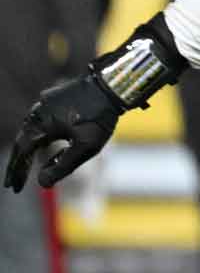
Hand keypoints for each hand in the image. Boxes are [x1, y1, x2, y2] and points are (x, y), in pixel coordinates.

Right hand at [5, 74, 122, 192]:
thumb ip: (63, 166)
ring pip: (32, 131)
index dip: (16, 172)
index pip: (22, 153)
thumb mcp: (85, 146)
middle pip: (23, 142)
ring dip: (29, 150)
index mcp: (40, 124)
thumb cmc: (100, 117)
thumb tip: (42, 183)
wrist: (114, 84)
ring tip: (27, 168)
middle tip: (14, 183)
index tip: (12, 188)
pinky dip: (41, 136)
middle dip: (19, 164)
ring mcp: (45, 102)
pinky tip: (47, 145)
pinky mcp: (55, 97)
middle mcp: (38, 111)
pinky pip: (42, 121)